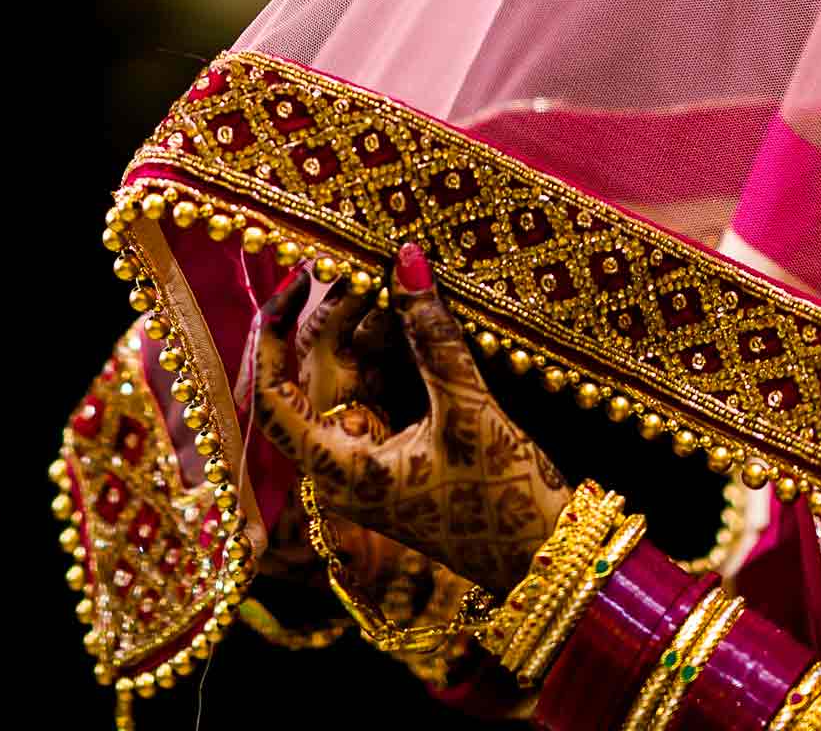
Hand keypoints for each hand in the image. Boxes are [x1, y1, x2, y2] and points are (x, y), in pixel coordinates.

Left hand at [253, 242, 572, 591]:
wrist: (546, 559)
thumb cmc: (501, 504)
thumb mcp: (469, 413)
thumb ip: (435, 336)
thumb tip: (407, 261)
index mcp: (336, 470)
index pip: (274, 396)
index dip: (276, 333)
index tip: (299, 280)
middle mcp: (341, 464)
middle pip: (318, 375)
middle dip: (341, 317)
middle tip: (370, 265)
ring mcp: (370, 455)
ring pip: (353, 376)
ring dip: (372, 327)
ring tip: (396, 277)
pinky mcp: (399, 447)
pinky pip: (383, 386)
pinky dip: (395, 349)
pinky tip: (413, 310)